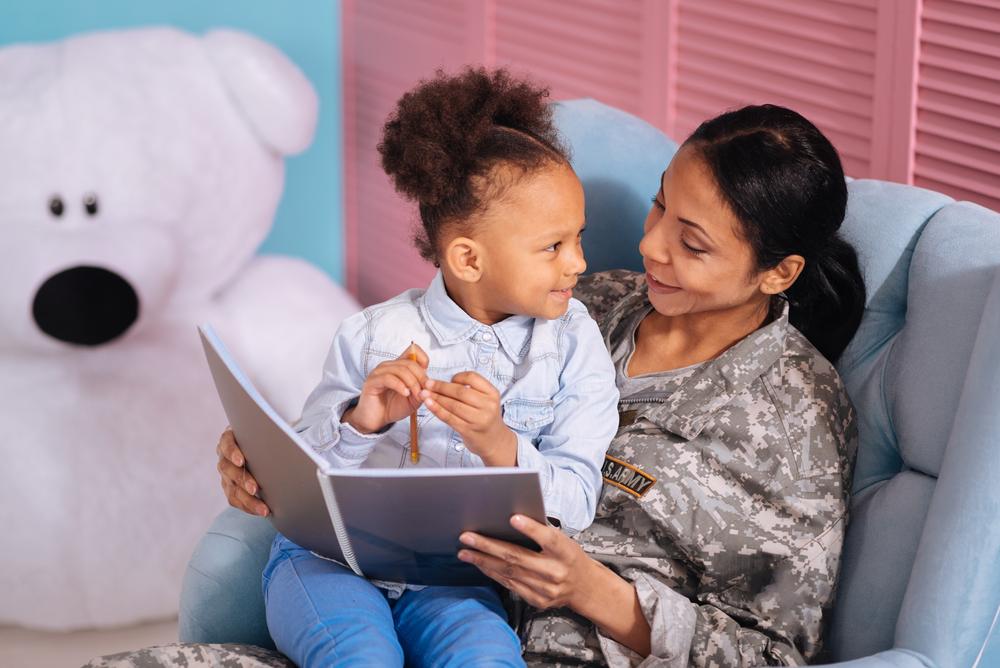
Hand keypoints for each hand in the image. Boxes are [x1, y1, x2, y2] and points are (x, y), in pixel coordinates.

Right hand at [216, 427, 268, 516]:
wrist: (258, 446)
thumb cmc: (262, 438)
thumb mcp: (263, 433)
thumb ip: (268, 436)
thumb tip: (285, 444)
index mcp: (230, 439)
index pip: (227, 443)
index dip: (232, 452)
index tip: (241, 461)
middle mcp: (225, 457)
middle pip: (228, 469)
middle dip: (243, 480)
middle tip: (255, 488)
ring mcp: (226, 474)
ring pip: (232, 489)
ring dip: (248, 500)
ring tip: (263, 508)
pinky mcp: (230, 487)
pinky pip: (235, 500)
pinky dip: (248, 507)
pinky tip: (260, 511)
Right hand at [343, 343, 428, 433]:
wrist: (376, 420)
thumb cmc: (393, 407)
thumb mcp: (413, 399)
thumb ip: (421, 389)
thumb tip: (430, 384)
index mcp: (399, 366)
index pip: (413, 350)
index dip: (423, 360)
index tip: (428, 379)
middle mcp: (389, 366)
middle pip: (410, 362)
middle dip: (421, 377)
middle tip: (424, 392)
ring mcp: (379, 372)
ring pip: (401, 369)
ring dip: (412, 383)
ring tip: (415, 395)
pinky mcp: (372, 381)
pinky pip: (388, 378)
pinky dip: (400, 385)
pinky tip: (405, 393)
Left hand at [421, 371, 516, 464]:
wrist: (494, 441)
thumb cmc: (485, 418)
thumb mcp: (486, 400)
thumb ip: (471, 390)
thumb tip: (444, 382)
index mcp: (492, 393)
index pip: (472, 378)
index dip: (458, 376)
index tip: (448, 379)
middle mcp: (487, 405)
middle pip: (460, 391)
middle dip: (441, 387)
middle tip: (428, 383)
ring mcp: (479, 419)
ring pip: (453, 405)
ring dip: (436, 398)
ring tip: (424, 393)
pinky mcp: (468, 430)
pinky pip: (449, 417)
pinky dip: (437, 409)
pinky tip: (429, 404)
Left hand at [460, 515, 652, 656]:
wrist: (585, 587)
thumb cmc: (569, 557)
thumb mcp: (563, 540)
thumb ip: (541, 532)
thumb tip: (510, 519)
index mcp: (565, 551)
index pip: (547, 538)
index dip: (530, 528)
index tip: (513, 518)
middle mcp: (555, 571)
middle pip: (517, 557)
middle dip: (488, 546)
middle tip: (467, 537)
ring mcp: (546, 589)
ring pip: (509, 573)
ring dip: (484, 561)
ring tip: (466, 552)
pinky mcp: (538, 600)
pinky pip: (510, 585)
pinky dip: (493, 573)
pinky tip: (480, 564)